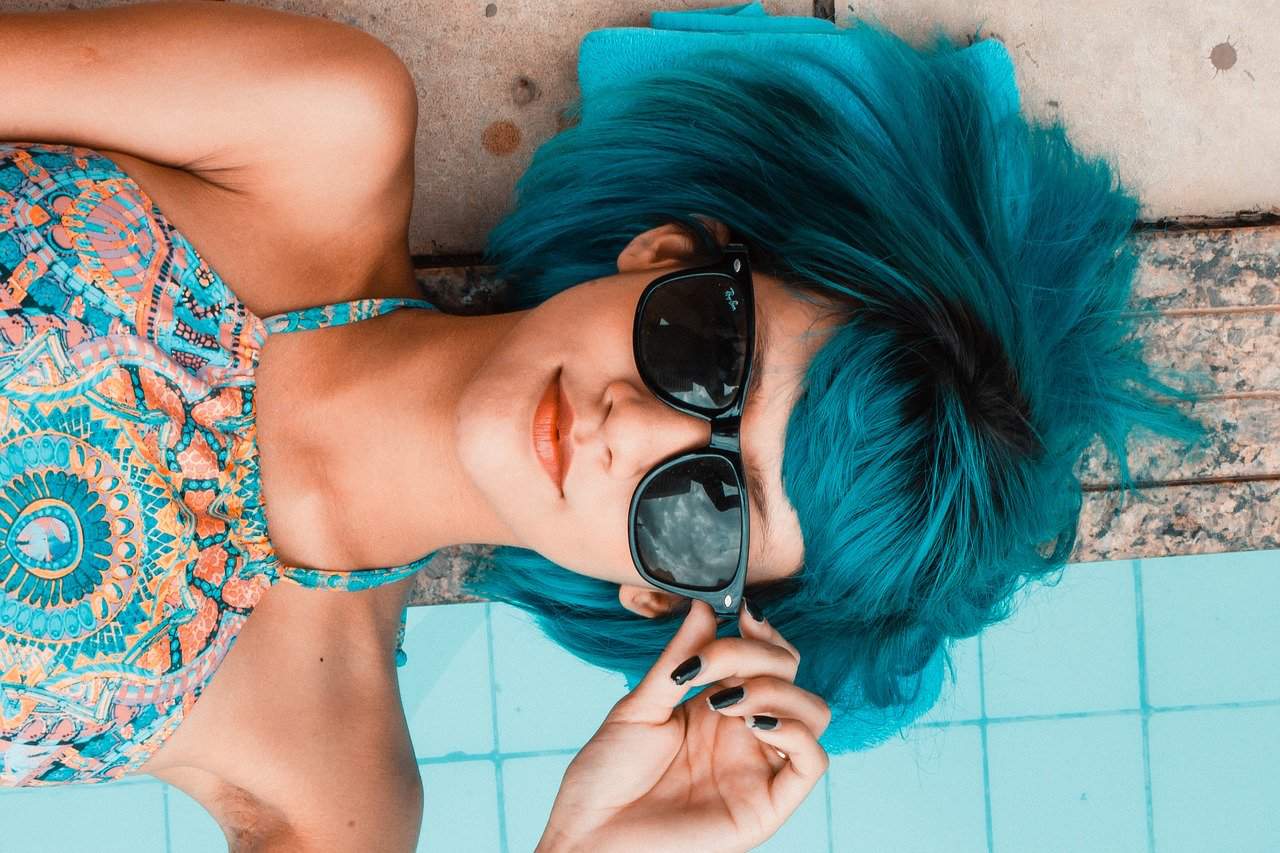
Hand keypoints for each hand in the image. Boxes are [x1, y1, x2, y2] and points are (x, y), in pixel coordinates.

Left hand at [536, 599, 830, 852]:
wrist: (587, 838)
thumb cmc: (606, 778)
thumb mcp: (640, 706)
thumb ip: (678, 659)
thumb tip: (706, 606)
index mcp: (716, 708)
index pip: (765, 657)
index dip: (761, 632)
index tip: (741, 611)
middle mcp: (744, 734)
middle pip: (791, 675)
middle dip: (758, 653)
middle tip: (710, 664)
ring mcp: (758, 769)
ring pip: (813, 712)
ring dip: (777, 690)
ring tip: (725, 699)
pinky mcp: (767, 807)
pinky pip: (812, 763)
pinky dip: (795, 731)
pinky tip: (751, 722)